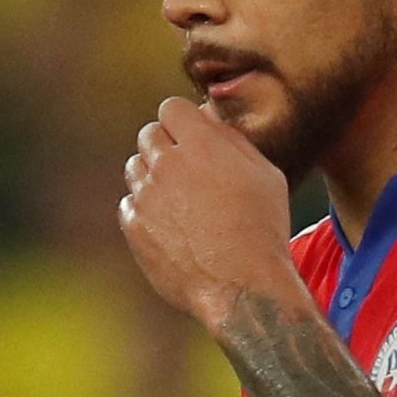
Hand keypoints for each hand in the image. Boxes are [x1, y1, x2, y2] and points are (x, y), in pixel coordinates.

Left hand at [118, 96, 298, 328]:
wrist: (243, 288)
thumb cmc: (263, 229)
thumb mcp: (267, 175)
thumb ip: (233, 140)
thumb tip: (208, 118)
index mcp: (202, 144)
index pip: (172, 108)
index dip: (183, 121)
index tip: (193, 136)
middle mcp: (167, 164)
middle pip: (149, 134)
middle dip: (166, 146)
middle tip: (188, 170)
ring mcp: (146, 195)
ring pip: (135, 167)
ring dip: (153, 175)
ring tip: (180, 200)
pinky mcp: (134, 225)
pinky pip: (129, 203)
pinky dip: (145, 209)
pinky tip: (172, 226)